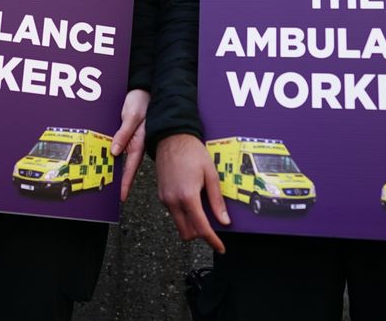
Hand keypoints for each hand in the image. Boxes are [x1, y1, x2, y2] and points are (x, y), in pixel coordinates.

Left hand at [110, 89, 148, 200]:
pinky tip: (105, 161)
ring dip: (114, 169)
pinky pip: (118, 148)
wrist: (142, 91)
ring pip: (121, 159)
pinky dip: (112, 156)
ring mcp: (131, 141)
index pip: (131, 168)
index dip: (126, 183)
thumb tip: (115, 151)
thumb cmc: (140, 102)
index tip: (121, 196)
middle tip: (111, 196)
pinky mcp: (126, 135)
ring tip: (106, 183)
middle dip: (120, 181)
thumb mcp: (131, 116)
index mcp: (138, 142)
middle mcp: (135, 144)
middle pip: (125, 167)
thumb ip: (123, 134)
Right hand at [156, 134, 228, 252]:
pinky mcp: (161, 195)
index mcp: (187, 196)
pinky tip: (192, 201)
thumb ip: (217, 201)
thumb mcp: (210, 175)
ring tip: (203, 210)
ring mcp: (165, 199)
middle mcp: (173, 201)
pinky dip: (184, 214)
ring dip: (191, 224)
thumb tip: (224, 220)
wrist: (171, 138)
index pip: (201, 228)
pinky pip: (174, 213)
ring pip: (179, 224)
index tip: (220, 247)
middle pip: (187, 233)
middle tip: (213, 226)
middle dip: (201, 234)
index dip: (212, 241)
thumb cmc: (192, 152)